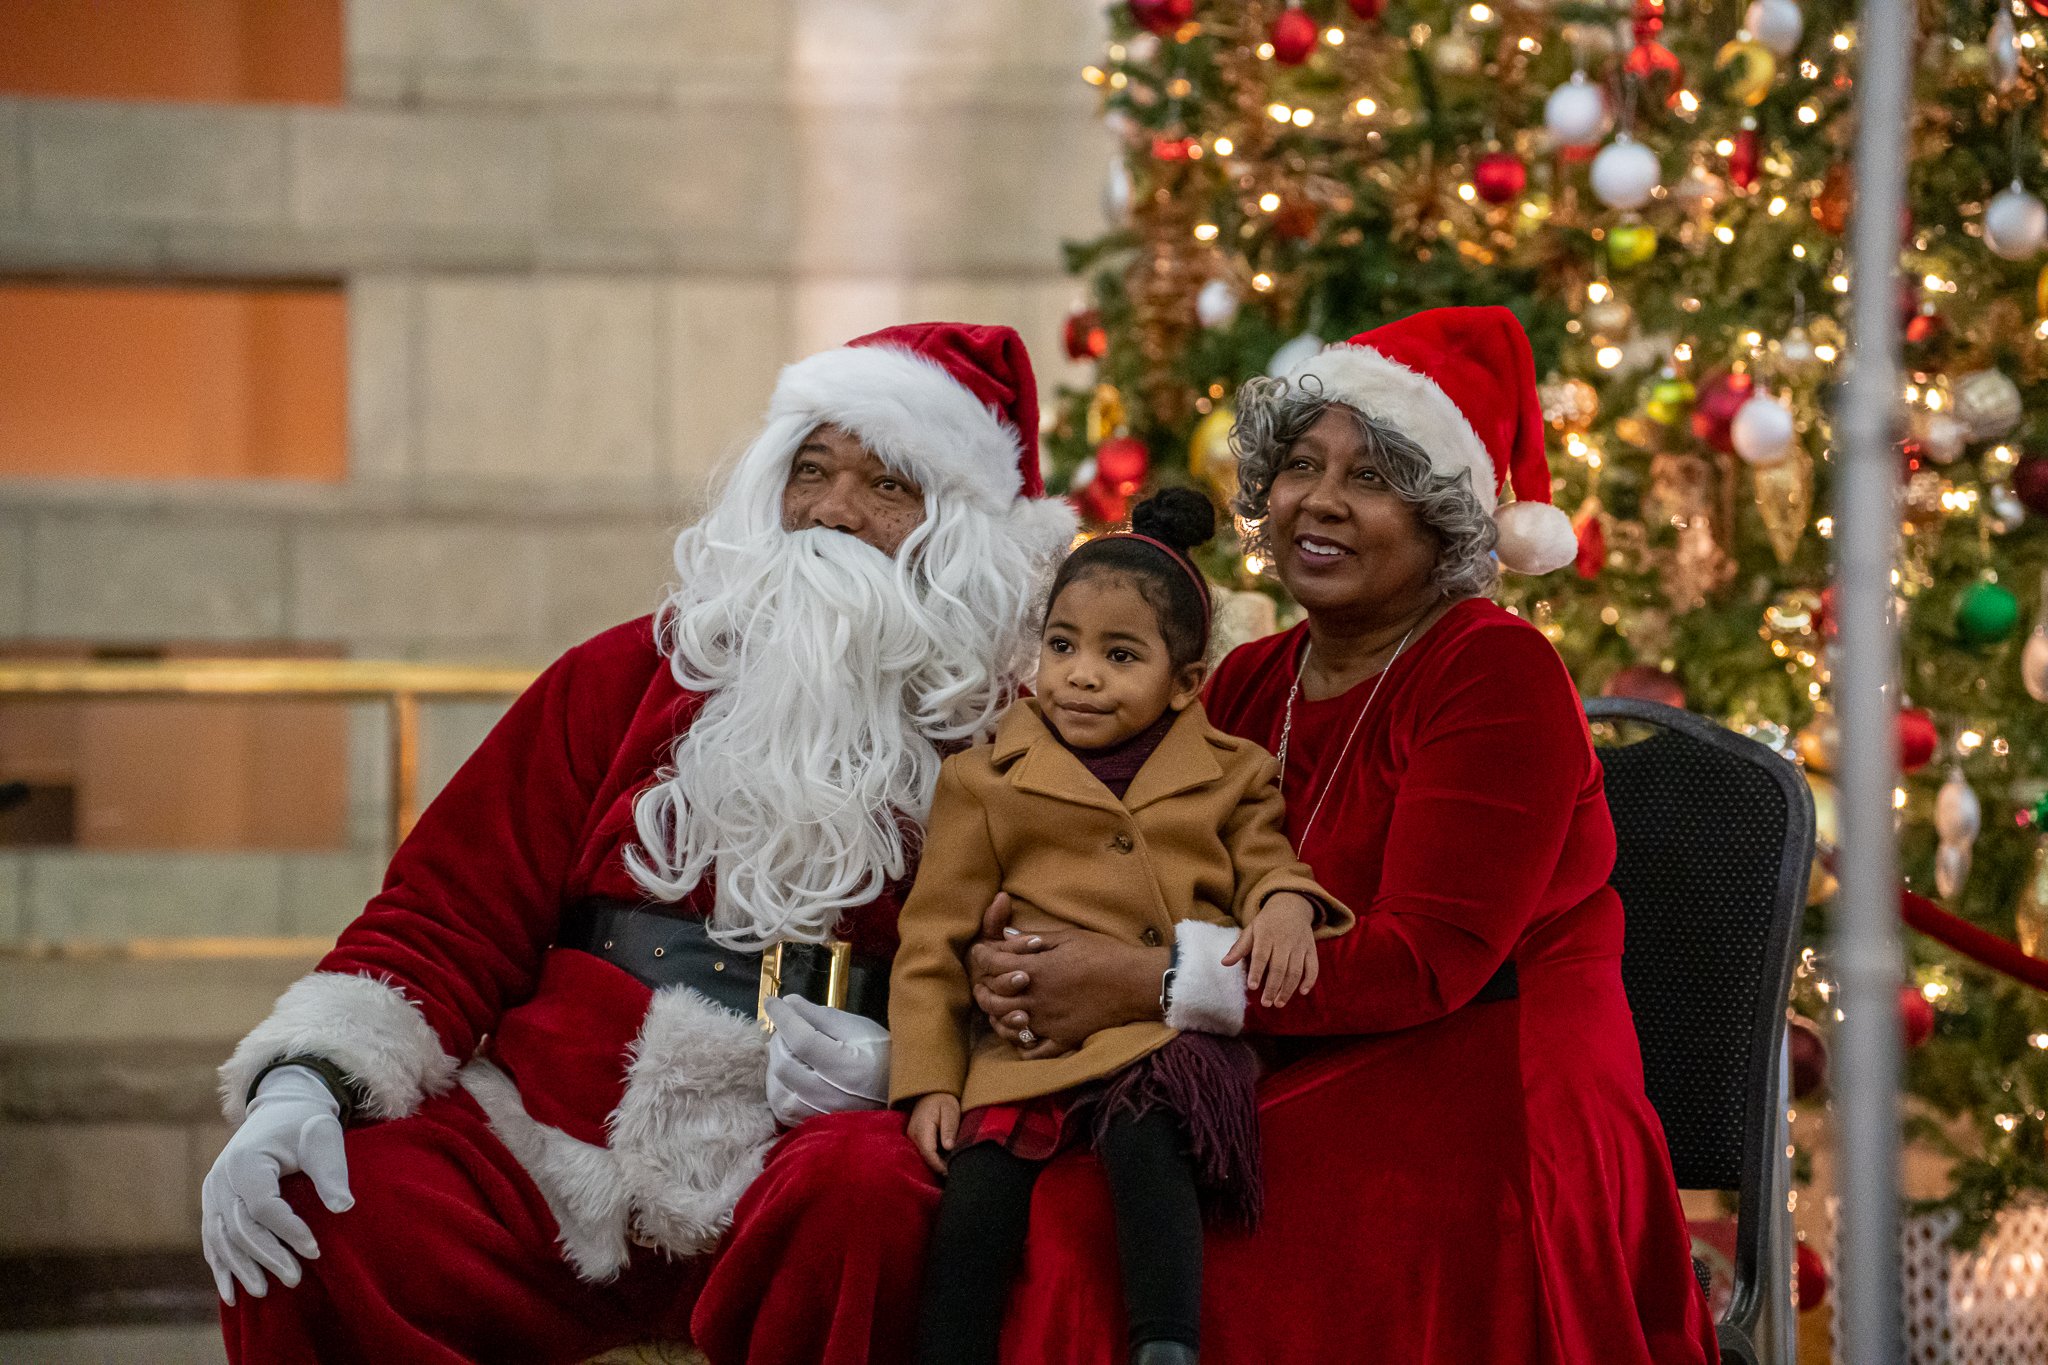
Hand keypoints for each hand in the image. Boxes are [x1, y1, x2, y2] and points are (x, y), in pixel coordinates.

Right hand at [201, 1066, 353, 1304]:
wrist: (281, 1110)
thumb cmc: (306, 1125)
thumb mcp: (323, 1138)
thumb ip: (331, 1171)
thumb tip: (344, 1207)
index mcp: (246, 1160)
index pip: (264, 1207)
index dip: (288, 1231)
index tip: (315, 1251)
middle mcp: (221, 1177)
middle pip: (240, 1227)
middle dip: (267, 1256)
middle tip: (294, 1279)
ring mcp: (212, 1191)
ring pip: (221, 1238)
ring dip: (241, 1268)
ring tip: (263, 1292)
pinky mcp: (212, 1202)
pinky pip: (212, 1239)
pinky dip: (220, 1266)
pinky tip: (229, 1293)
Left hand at [763, 995, 889, 1127]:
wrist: (902, 1096)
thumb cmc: (884, 1056)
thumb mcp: (859, 1028)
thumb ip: (823, 1016)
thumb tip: (789, 1002)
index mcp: (848, 1068)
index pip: (803, 1040)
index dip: (784, 1018)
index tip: (773, 1001)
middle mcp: (832, 1097)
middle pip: (785, 1064)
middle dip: (779, 1039)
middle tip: (786, 1026)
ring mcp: (821, 1116)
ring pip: (778, 1089)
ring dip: (775, 1064)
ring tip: (786, 1049)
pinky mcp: (814, 1126)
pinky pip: (782, 1109)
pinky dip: (777, 1087)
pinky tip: (785, 1073)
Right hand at [907, 1093, 961, 1175]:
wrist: (931, 1092)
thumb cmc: (943, 1100)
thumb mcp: (950, 1111)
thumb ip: (949, 1129)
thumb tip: (948, 1147)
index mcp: (922, 1128)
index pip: (928, 1153)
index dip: (939, 1165)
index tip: (950, 1171)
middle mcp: (913, 1135)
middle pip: (925, 1157)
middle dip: (939, 1166)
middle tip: (954, 1171)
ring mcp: (912, 1137)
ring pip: (924, 1156)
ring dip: (936, 1162)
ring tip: (951, 1166)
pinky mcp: (915, 1138)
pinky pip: (923, 1151)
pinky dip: (933, 1157)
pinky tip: (945, 1159)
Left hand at [968, 894, 1169, 1053]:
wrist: (1136, 982)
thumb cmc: (1104, 953)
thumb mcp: (1067, 936)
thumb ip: (1032, 938)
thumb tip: (1004, 936)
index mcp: (1036, 969)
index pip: (992, 964)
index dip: (981, 956)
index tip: (981, 952)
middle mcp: (1036, 998)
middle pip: (992, 997)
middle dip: (983, 986)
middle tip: (985, 980)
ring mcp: (1048, 1022)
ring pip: (1006, 1024)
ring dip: (997, 1014)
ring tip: (1000, 1005)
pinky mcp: (1062, 1040)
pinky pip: (1032, 1051)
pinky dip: (1022, 1044)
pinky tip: (1024, 1031)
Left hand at [1224, 893, 1319, 1007]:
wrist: (1292, 905)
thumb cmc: (1267, 923)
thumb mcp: (1251, 930)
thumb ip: (1239, 948)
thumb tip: (1224, 963)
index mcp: (1266, 935)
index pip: (1261, 955)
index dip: (1257, 971)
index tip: (1252, 987)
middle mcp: (1284, 941)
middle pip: (1279, 967)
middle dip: (1272, 987)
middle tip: (1266, 1003)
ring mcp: (1299, 945)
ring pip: (1296, 970)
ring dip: (1288, 989)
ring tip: (1279, 1003)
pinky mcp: (1311, 949)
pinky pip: (1313, 966)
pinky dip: (1310, 980)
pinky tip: (1302, 992)